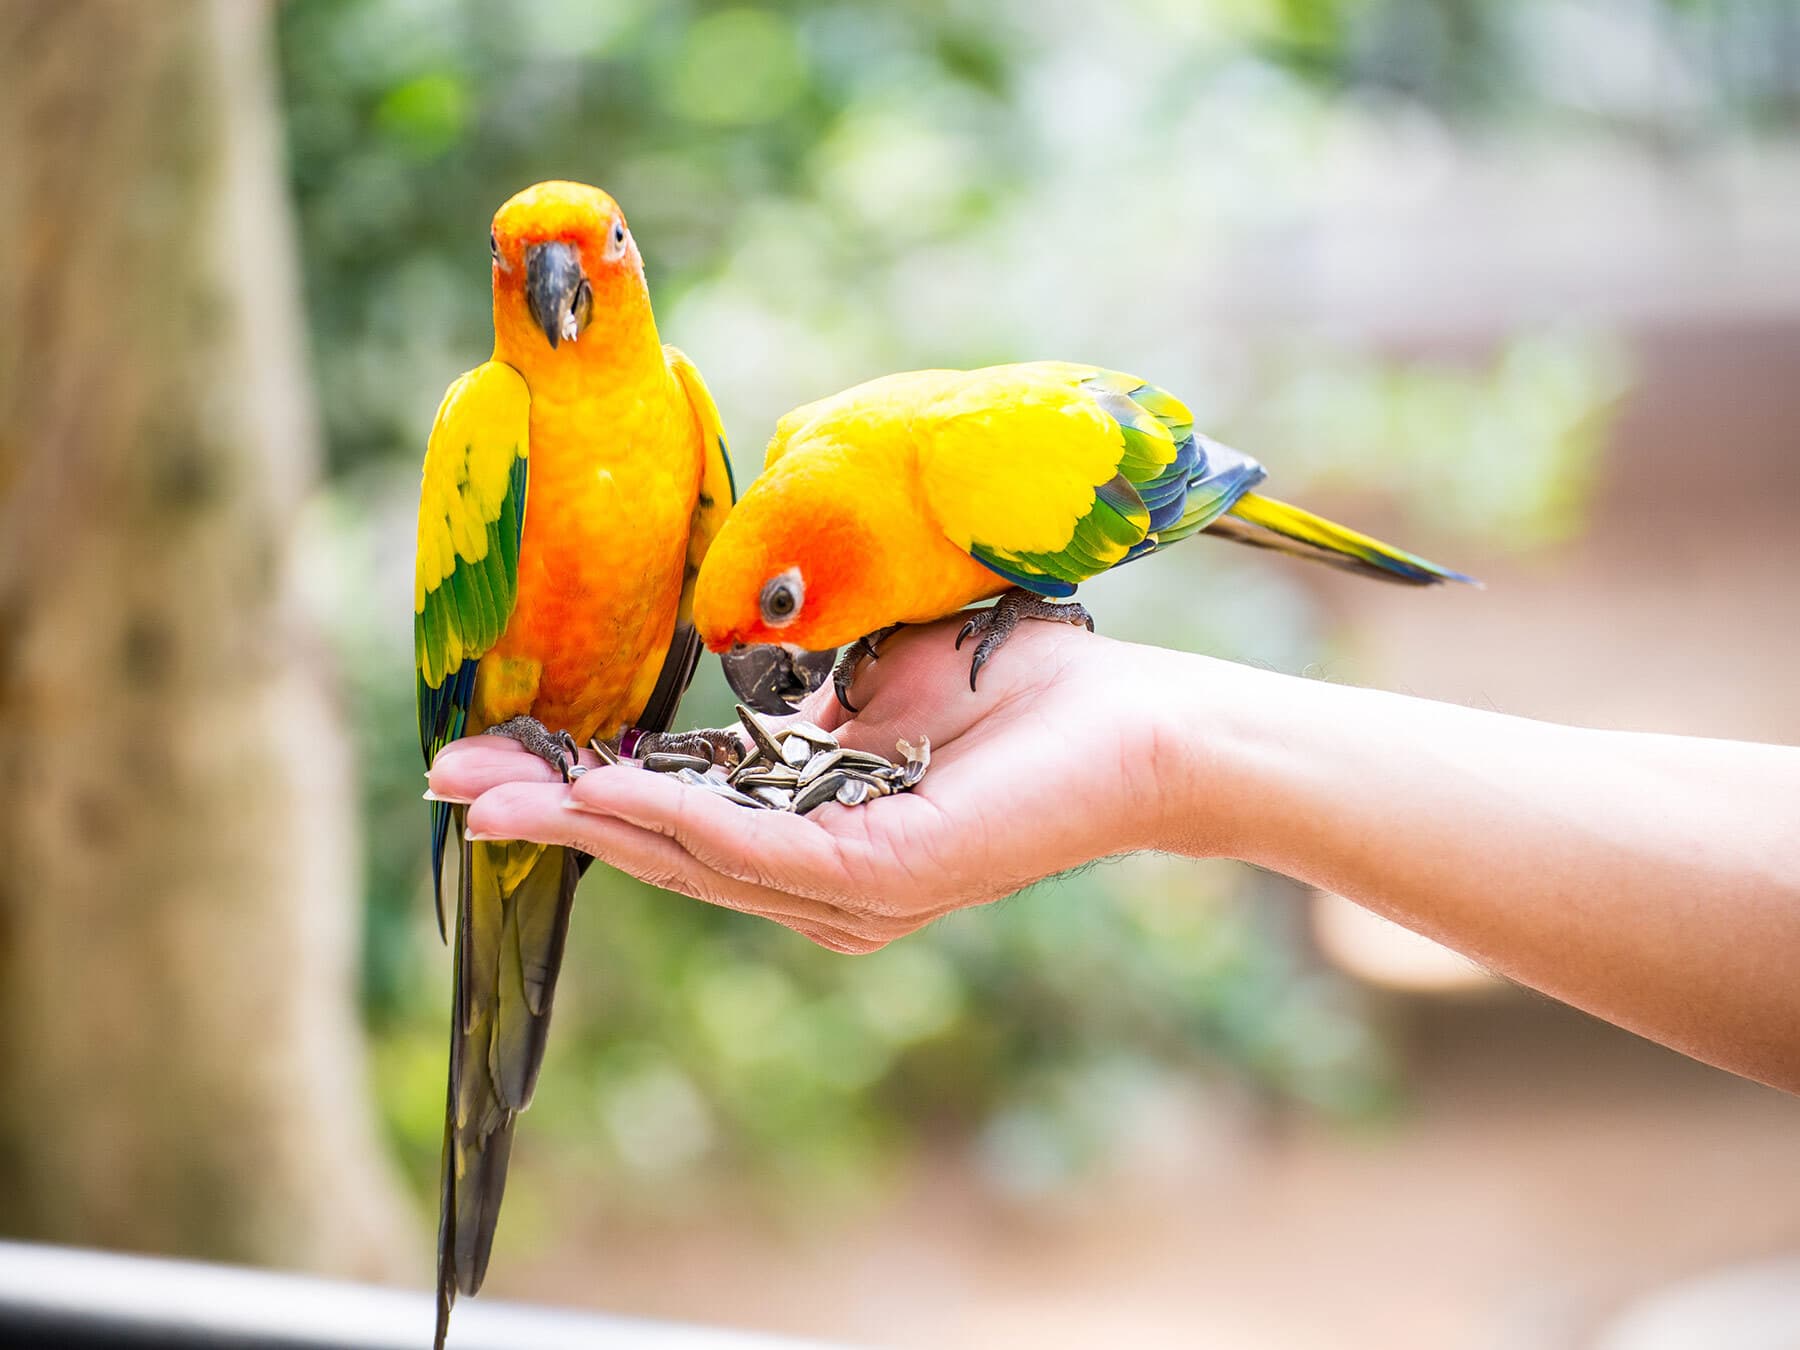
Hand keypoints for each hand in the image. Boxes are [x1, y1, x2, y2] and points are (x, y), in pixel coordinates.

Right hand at [428, 618, 1215, 951]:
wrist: (1133, 718)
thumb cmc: (1008, 683)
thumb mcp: (864, 681)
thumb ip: (785, 693)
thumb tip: (711, 655)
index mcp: (806, 827)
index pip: (670, 808)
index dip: (575, 786)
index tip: (485, 756)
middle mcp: (815, 880)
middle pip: (657, 845)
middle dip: (550, 813)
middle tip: (446, 780)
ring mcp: (848, 892)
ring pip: (689, 853)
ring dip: (586, 819)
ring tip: (492, 787)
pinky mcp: (884, 879)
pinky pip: (759, 845)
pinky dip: (675, 818)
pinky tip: (606, 789)